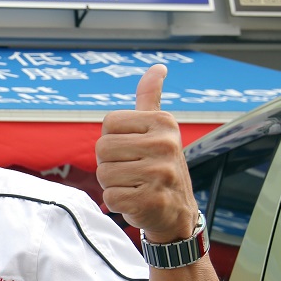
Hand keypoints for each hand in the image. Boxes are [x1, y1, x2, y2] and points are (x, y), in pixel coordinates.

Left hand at [96, 65, 198, 242]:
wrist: (178, 213)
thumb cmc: (159, 166)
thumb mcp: (159, 129)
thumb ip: (150, 98)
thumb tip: (157, 67)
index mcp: (163, 122)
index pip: (109, 123)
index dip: (113, 140)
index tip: (133, 150)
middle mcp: (166, 145)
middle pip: (102, 149)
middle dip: (110, 164)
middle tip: (133, 172)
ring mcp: (160, 174)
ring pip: (103, 174)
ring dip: (114, 184)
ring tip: (136, 186)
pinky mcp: (151, 200)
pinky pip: (110, 198)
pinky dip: (118, 203)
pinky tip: (138, 201)